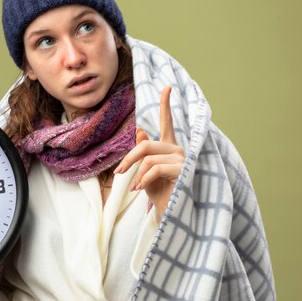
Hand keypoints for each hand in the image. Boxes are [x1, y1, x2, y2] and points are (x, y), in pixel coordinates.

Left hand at [114, 86, 183, 217]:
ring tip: (133, 187)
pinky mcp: (182, 170)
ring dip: (136, 174)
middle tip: (119, 173)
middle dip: (129, 159)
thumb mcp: (146, 173)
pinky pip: (154, 168)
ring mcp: (181, 158)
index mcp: (168, 147)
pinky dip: (143, 179)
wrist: (171, 214)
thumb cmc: (160, 193)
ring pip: (148, 157)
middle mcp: (177, 149)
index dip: (166, 104)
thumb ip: (144, 153)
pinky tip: (140, 190)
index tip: (167, 86)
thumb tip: (140, 131)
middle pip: (145, 144)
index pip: (167, 121)